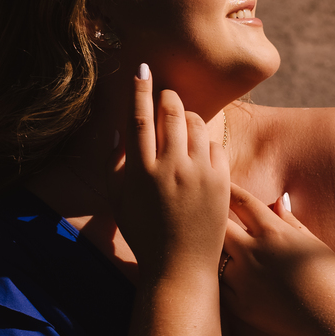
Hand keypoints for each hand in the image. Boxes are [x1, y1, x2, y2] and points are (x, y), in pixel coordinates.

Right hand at [110, 64, 230, 280]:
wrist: (180, 266)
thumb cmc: (144, 233)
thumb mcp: (118, 200)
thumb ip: (113, 163)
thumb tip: (117, 129)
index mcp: (141, 171)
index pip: (139, 118)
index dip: (140, 90)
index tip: (142, 69)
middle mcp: (170, 168)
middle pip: (171, 113)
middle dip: (168, 98)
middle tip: (166, 97)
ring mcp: (199, 175)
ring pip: (196, 125)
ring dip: (188, 116)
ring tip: (182, 123)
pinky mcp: (221, 183)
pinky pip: (215, 146)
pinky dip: (206, 142)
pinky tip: (199, 150)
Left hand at [220, 185, 334, 335]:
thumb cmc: (330, 276)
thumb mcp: (312, 241)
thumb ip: (289, 221)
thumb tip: (276, 201)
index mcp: (273, 232)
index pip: (241, 202)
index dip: (229, 191)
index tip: (222, 186)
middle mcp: (253, 253)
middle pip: (218, 226)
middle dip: (215, 220)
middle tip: (211, 217)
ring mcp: (243, 280)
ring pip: (215, 257)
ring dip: (218, 253)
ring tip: (219, 252)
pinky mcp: (240, 305)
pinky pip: (219, 286)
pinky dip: (222, 279)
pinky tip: (230, 278)